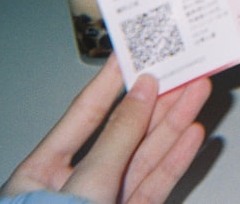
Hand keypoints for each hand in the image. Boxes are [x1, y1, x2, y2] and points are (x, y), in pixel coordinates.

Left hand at [0, 54, 210, 203]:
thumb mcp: (83, 186)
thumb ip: (117, 139)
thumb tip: (141, 93)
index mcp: (41, 174)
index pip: (82, 114)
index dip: (109, 82)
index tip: (131, 52)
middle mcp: (74, 187)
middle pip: (121, 132)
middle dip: (153, 100)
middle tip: (181, 68)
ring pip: (144, 156)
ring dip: (173, 123)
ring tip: (198, 91)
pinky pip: (157, 184)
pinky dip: (176, 159)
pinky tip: (194, 134)